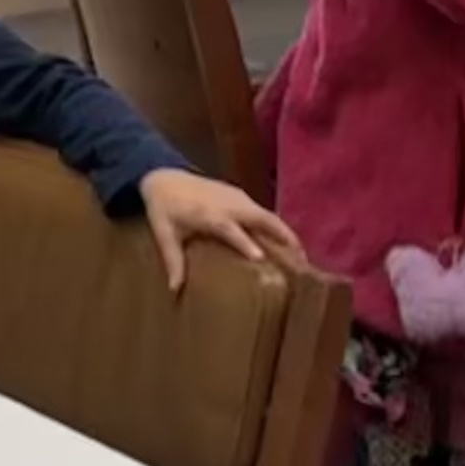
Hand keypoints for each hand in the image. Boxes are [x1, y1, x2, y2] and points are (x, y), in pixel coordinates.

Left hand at [138, 170, 299, 295]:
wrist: (164, 176)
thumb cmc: (164, 208)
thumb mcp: (164, 234)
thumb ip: (173, 260)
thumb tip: (174, 289)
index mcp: (209, 214)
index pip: (231, 229)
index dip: (246, 243)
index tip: (261, 258)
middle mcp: (228, 204)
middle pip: (262, 218)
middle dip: (283, 237)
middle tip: (301, 261)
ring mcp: (237, 197)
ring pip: (267, 215)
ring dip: (284, 232)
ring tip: (300, 255)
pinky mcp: (240, 195)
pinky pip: (262, 211)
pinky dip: (275, 225)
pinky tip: (282, 241)